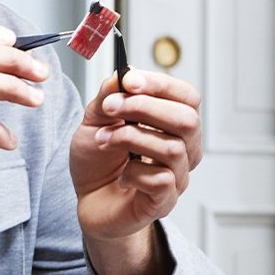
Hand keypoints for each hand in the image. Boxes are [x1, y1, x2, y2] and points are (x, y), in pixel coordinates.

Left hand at [70, 69, 203, 243]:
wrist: (88, 201)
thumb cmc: (99, 160)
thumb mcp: (96, 119)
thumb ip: (109, 95)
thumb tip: (125, 73)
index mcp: (173, 124)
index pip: (187, 97)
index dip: (161, 84)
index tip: (129, 80)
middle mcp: (184, 149)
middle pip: (187, 120)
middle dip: (145, 107)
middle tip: (110, 108)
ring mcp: (177, 177)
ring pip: (172, 148)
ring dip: (130, 138)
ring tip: (104, 140)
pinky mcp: (164, 202)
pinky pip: (160, 180)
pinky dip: (133, 172)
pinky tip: (122, 175)